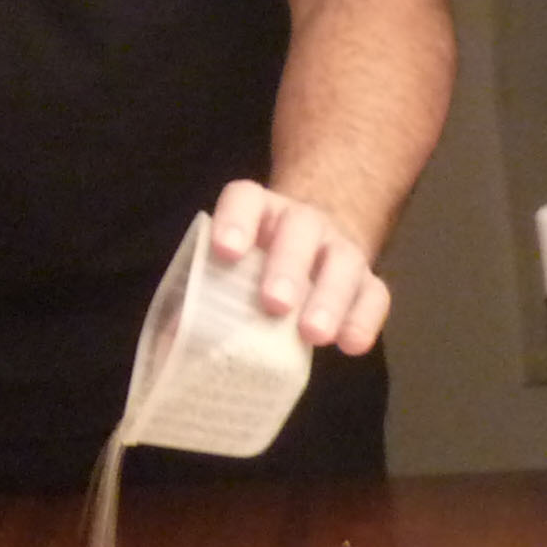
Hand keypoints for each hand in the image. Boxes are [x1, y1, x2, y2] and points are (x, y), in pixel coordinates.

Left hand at [208, 179, 391, 353]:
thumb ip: (200, 298)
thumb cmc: (253, 265)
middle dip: (287, 266)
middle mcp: (301, 222)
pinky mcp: (366, 280)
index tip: (225, 251)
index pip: (245, 199)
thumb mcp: (226, 269)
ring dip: (330, 296)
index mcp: (258, 211)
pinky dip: (365, 318)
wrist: (314, 244)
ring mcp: (338, 249)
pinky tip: (351, 345)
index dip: (236, 220)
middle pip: (299, 231)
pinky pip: (375, 294)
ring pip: (342, 262)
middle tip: (274, 303)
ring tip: (313, 334)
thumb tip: (171, 347)